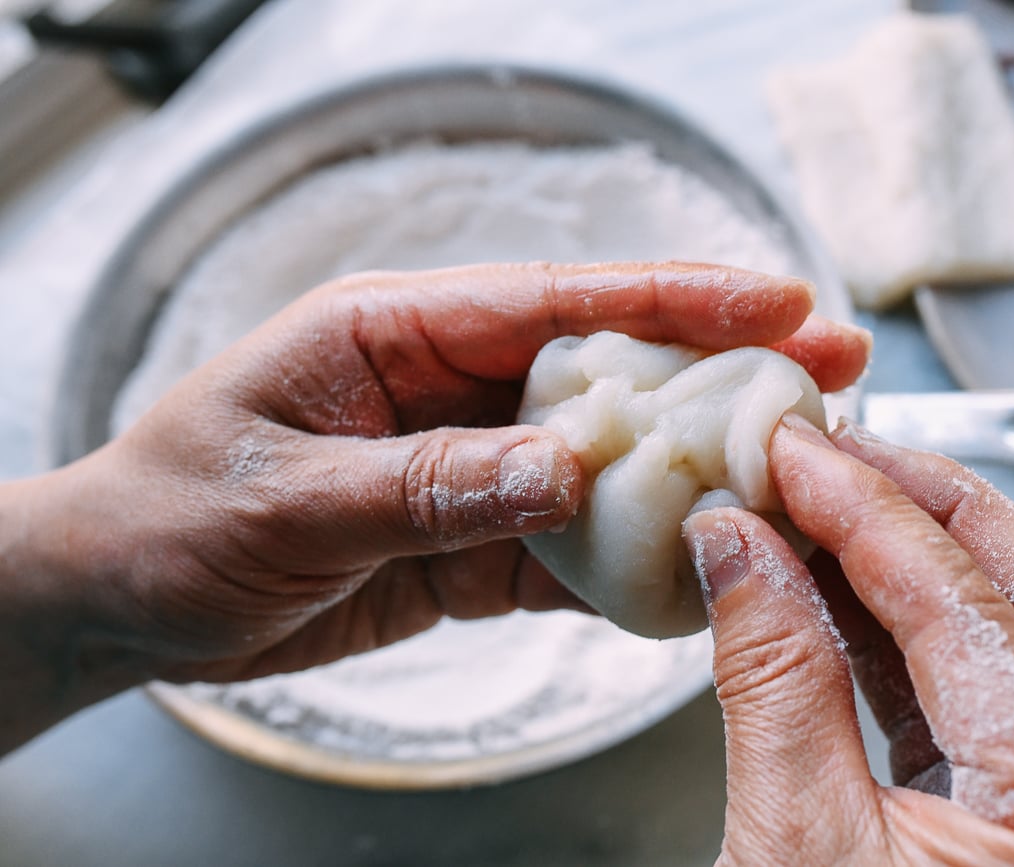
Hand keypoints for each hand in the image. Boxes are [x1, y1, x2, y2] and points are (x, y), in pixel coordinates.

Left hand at [0, 262, 869, 751]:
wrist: (123, 602)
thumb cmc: (169, 518)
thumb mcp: (287, 498)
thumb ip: (427, 484)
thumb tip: (564, 470)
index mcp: (396, 330)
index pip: (555, 299)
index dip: (670, 296)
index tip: (773, 299)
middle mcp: (450, 385)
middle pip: (607, 368)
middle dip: (717, 370)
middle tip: (828, 373)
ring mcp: (472, 464)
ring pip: (605, 459)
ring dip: (690, 469)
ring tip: (792, 475)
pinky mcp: (474, 539)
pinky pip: (570, 547)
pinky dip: (631, 562)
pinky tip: (696, 569)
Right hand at [682, 415, 1013, 864]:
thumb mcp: (793, 849)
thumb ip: (772, 684)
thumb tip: (735, 546)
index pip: (967, 605)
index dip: (864, 510)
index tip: (791, 452)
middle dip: (924, 506)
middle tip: (830, 455)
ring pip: (1011, 644)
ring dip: (909, 571)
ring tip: (816, 516)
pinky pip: (979, 705)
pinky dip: (905, 643)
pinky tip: (832, 603)